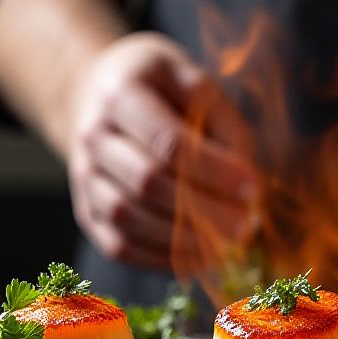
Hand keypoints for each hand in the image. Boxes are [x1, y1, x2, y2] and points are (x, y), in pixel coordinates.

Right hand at [63, 31, 257, 267]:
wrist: (97, 95)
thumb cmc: (158, 88)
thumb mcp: (191, 79)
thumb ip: (222, 121)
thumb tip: (245, 180)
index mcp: (121, 96)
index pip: (167, 143)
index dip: (215, 172)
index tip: (254, 188)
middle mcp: (92, 138)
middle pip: (148, 184)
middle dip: (205, 210)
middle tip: (247, 225)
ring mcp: (83, 179)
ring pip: (130, 220)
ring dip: (185, 241)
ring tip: (228, 245)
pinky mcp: (87, 212)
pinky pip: (120, 246)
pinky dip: (162, 259)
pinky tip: (199, 258)